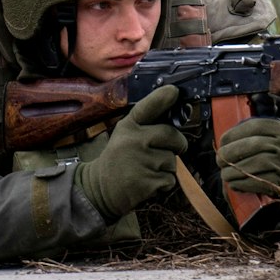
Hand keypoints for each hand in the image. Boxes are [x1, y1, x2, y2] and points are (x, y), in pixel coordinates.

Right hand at [74, 86, 188, 219]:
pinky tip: (148, 183)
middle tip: (171, 150)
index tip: (174, 91)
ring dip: (166, 168)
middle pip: (172, 136)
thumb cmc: (120, 159)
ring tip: (148, 170)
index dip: (162, 97)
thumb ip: (145, 126)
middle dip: (178, 144)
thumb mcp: (124, 136)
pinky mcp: (147, 182)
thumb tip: (175, 120)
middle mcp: (133, 140)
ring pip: (173, 161)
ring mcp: (140, 161)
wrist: (100, 189)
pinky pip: (170, 179)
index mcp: (128, 126)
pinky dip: (163, 184)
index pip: (148, 107)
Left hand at [217, 116, 279, 195]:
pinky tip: (234, 184)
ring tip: (224, 175)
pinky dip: (244, 184)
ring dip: (235, 171)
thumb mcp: (266, 132)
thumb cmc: (267, 151)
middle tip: (218, 161)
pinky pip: (260, 182)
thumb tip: (255, 96)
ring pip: (256, 163)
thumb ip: (259, 112)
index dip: (233, 134)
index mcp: (279, 128)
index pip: (254, 126)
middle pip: (254, 145)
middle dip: (231, 154)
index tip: (221, 143)